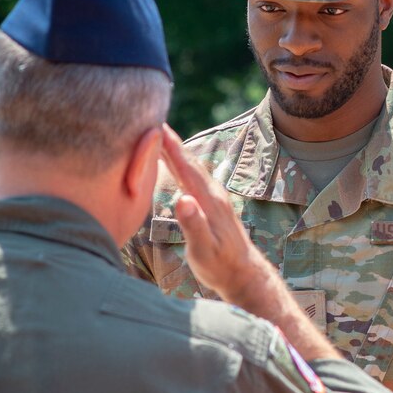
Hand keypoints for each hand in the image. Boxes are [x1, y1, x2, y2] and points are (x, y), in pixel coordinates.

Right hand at [158, 123, 340, 360]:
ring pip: (191, 167)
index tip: (156, 125)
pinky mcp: (211, 204)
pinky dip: (180, 164)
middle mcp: (212, 194)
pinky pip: (192, 177)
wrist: (243, 273)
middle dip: (170, 140)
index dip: (170, 146)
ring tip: (158, 134)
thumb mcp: (203, 249)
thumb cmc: (220, 265)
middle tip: (150, 118)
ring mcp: (213, 198)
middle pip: (188, 161)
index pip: (186, 167)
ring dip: (175, 150)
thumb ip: (193, 225)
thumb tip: (183, 199)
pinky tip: (173, 162)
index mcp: (208, 201)